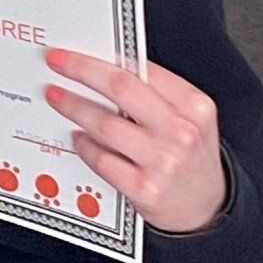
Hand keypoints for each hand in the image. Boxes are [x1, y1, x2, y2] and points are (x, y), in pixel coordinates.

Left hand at [43, 48, 228, 233]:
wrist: (207, 207)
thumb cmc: (191, 157)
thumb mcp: (190, 119)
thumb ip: (157, 95)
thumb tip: (105, 69)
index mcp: (194, 106)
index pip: (140, 71)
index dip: (99, 60)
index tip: (72, 54)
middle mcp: (181, 131)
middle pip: (121, 88)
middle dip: (81, 71)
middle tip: (55, 63)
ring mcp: (163, 162)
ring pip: (105, 124)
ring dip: (73, 107)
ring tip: (57, 97)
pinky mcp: (145, 189)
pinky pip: (102, 160)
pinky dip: (84, 146)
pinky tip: (77, 138)